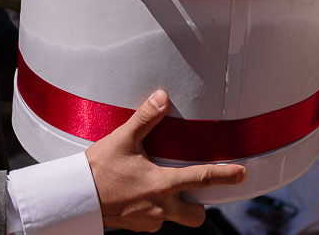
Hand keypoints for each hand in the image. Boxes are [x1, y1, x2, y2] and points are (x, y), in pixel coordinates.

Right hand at [85, 90, 246, 231]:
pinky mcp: (134, 227)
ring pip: (173, 220)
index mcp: (162, 184)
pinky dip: (153, 211)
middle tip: (194, 192)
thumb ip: (145, 118)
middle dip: (200, 208)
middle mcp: (160, 207)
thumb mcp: (123, 139)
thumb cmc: (98, 168)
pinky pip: (152, 222)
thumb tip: (162, 97)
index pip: (203, 179)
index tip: (243, 174)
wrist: (74, 197)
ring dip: (174, 208)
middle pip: (196, 217)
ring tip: (161, 190)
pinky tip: (139, 196)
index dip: (226, 176)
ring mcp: (147, 221)